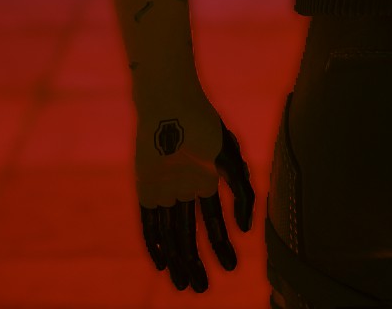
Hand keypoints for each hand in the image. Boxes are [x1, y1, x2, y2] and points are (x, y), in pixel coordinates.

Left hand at [133, 87, 255, 292]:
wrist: (169, 102)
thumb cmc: (203, 125)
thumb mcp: (231, 158)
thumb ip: (243, 193)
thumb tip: (245, 229)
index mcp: (205, 182)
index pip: (215, 224)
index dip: (221, 247)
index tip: (229, 268)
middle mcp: (184, 191)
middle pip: (189, 236)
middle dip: (196, 262)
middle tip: (201, 288)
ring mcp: (164, 191)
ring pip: (170, 233)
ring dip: (177, 259)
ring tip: (183, 284)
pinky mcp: (145, 188)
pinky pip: (148, 222)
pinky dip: (155, 243)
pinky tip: (162, 263)